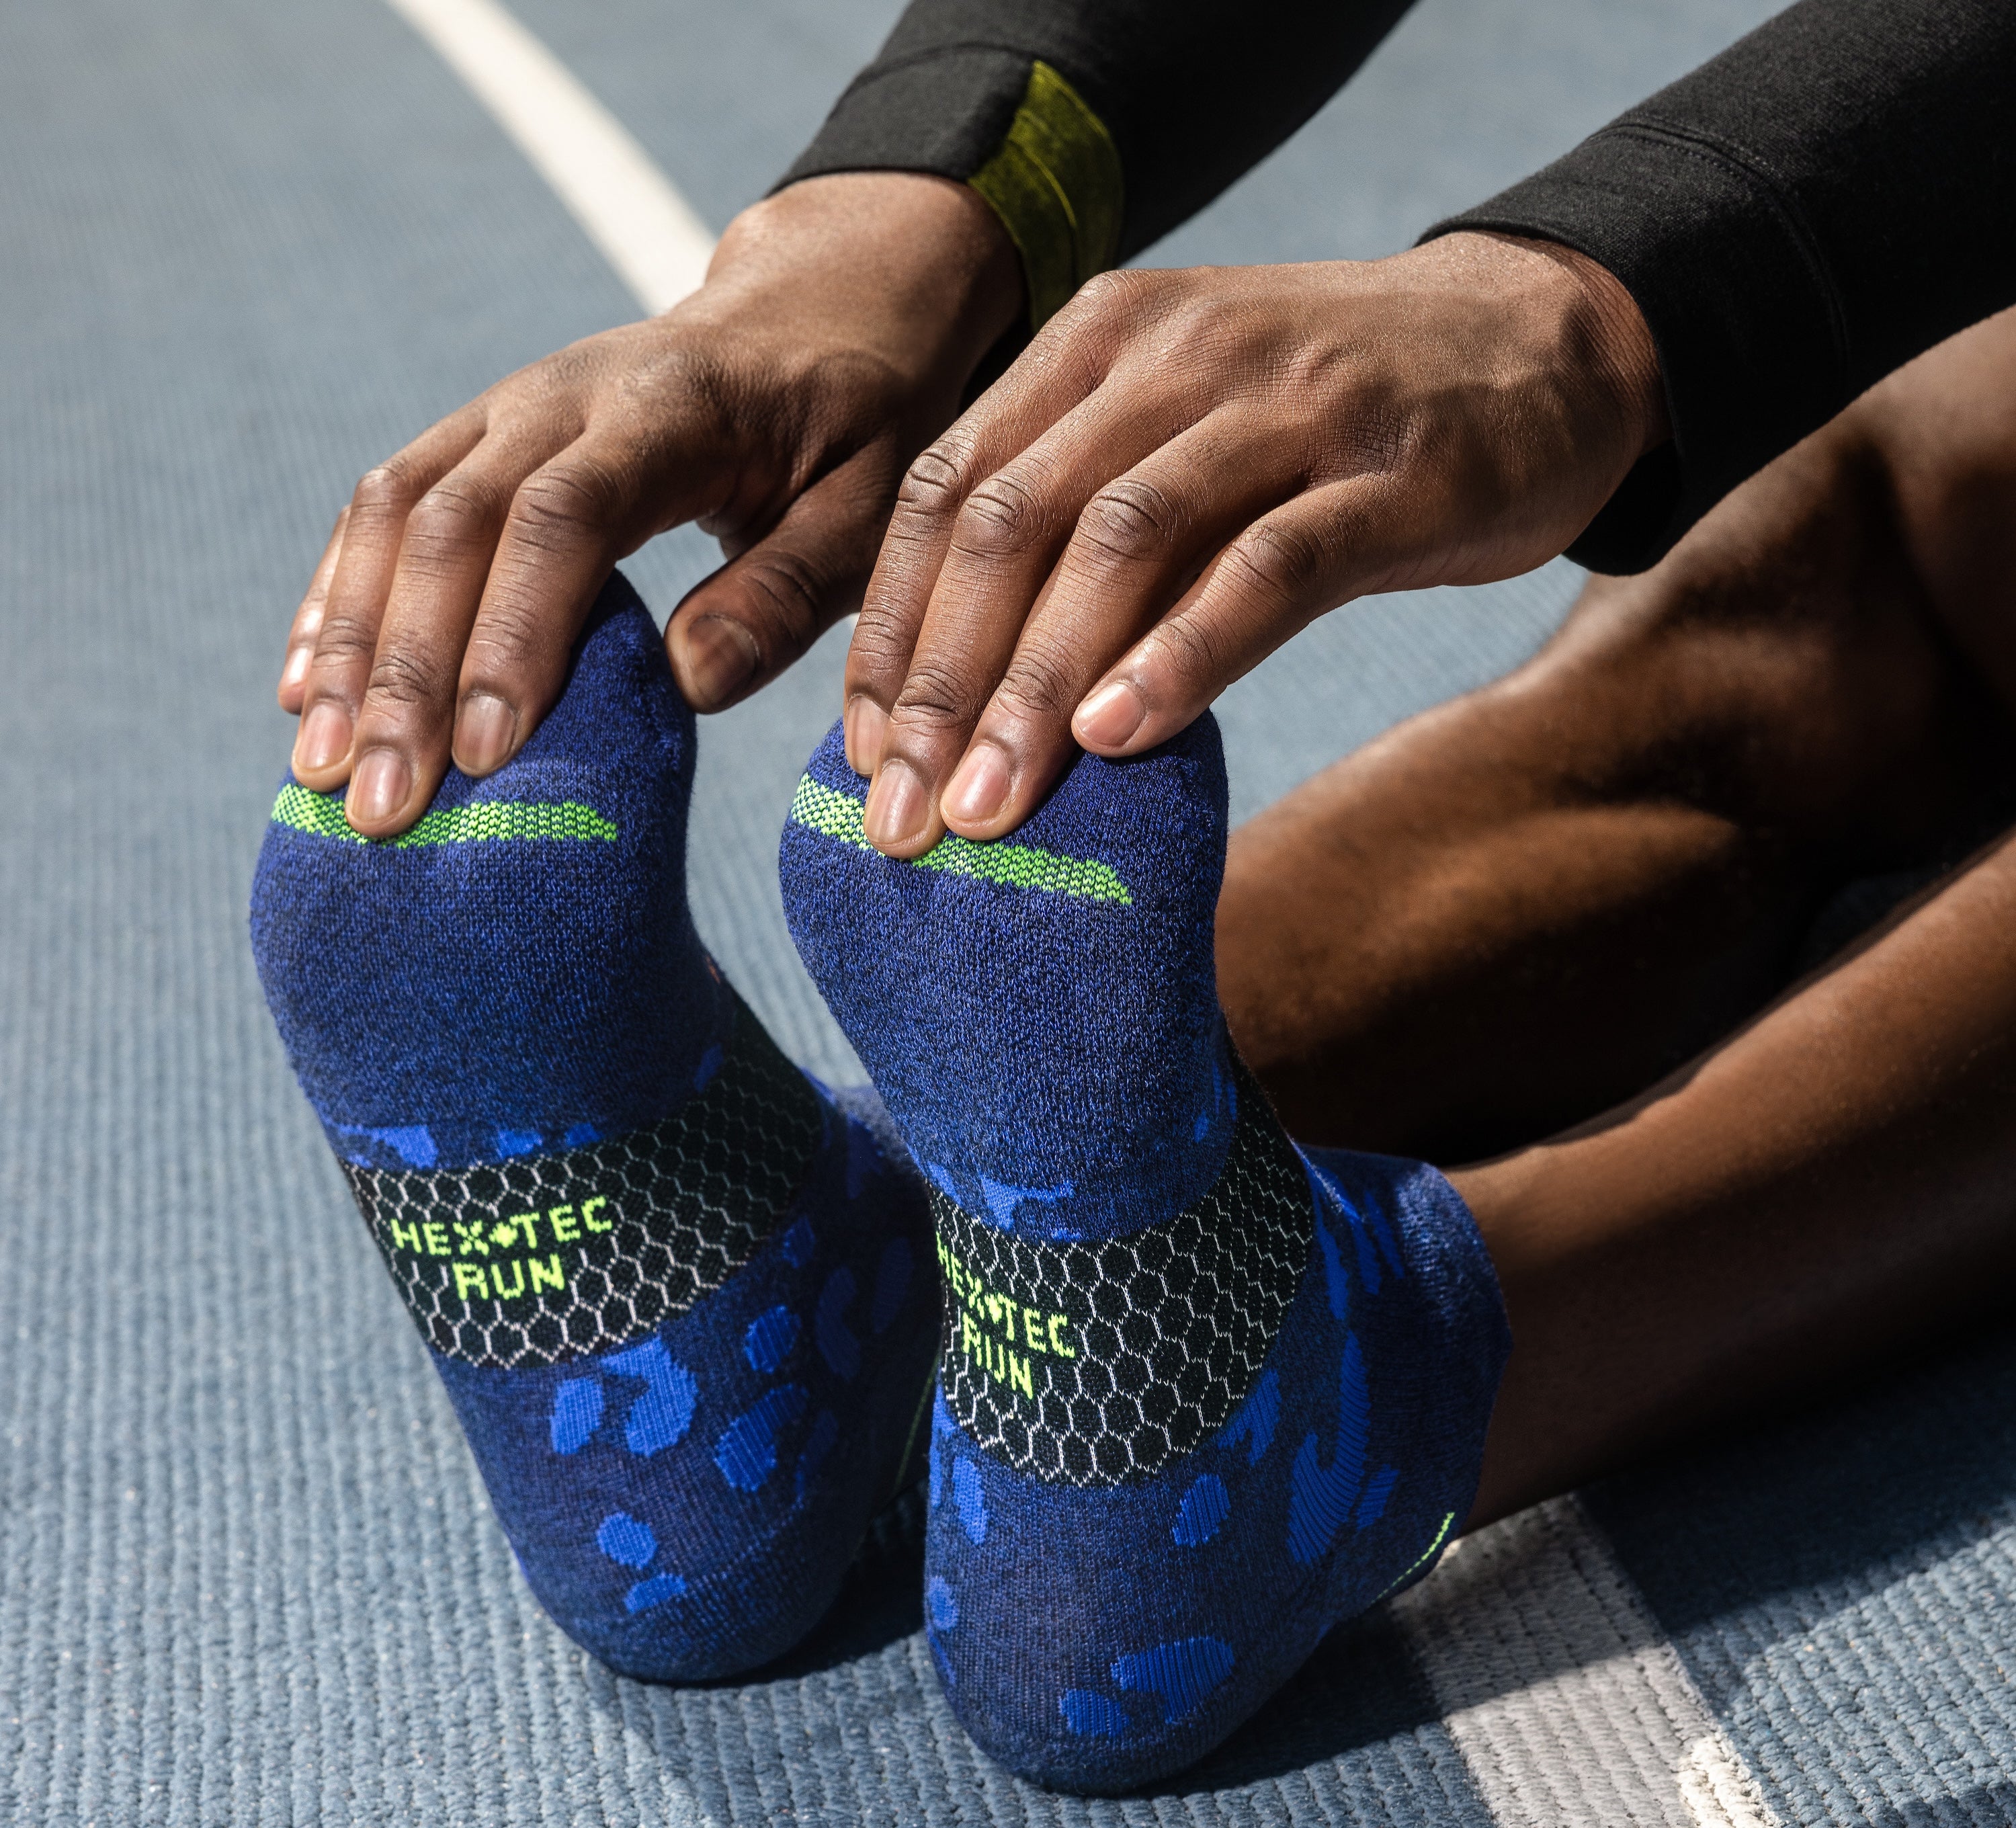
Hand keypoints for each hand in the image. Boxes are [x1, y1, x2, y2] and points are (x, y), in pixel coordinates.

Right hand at [279, 172, 1019, 836]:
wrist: (814, 314)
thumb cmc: (853, 431)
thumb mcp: (866, 512)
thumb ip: (786, 593)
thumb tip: (686, 686)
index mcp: (668, 408)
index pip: (562, 517)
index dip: (515, 634)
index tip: (487, 756)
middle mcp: (561, 395)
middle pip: (452, 525)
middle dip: (406, 672)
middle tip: (380, 803)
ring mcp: (505, 410)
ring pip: (395, 514)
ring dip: (350, 644)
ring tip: (317, 765)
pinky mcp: (477, 437)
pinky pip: (384, 509)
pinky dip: (338, 597)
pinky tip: (305, 687)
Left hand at [842, 232, 1668, 855]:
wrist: (1543, 342)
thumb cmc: (1329, 419)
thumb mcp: (1181, 429)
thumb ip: (1079, 516)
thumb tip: (961, 688)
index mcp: (1099, 340)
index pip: (949, 488)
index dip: (893, 631)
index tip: (864, 755)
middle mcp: (1175, 355)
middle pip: (1014, 522)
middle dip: (944, 683)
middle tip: (903, 817)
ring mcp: (1288, 404)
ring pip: (1123, 544)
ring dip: (1039, 688)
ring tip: (991, 809)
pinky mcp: (1394, 470)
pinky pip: (1268, 566)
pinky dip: (1184, 653)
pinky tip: (1120, 736)